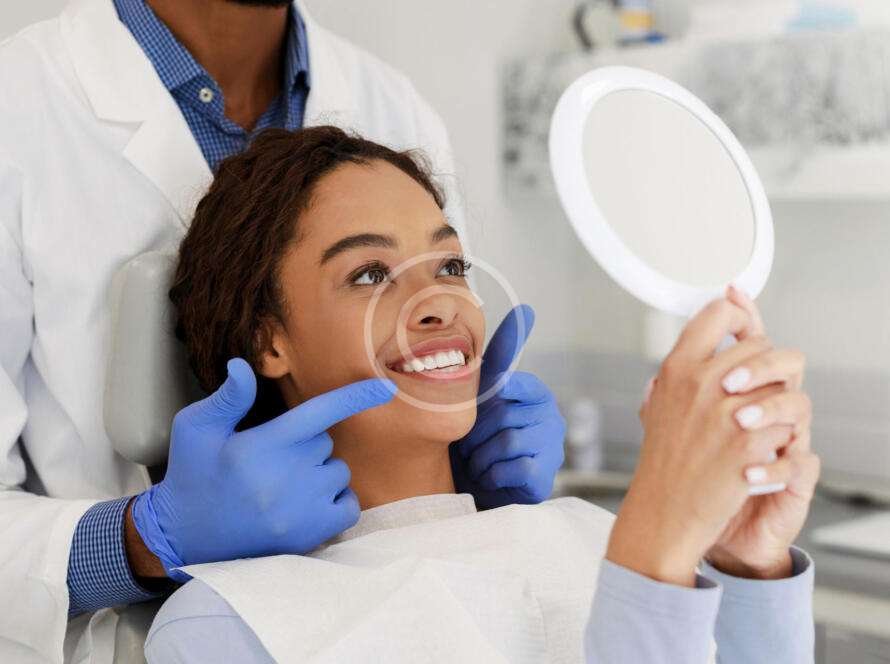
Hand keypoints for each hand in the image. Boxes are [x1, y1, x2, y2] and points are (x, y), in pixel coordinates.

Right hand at [131, 358, 393, 580]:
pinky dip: (336, 500)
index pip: (319, 413)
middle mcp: (285, 478)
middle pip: (325, 442)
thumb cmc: (192, 475)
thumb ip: (228, 398)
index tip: (386, 387)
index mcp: (260, 446)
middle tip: (271, 460)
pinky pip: (348, 505)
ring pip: (338, 472)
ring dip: (320, 472)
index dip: (355, 397)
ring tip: (282, 485)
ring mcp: (301, 511)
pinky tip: (305, 502)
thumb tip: (243, 365)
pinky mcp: (310, 536)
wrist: (183, 538)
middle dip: (306, 444)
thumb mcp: (196, 428)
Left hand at [452, 304, 565, 507]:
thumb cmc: (479, 436)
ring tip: (480, 461)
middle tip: (471, 444)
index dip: (488, 397)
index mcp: (535, 392)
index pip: (511, 382)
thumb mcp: (484, 391)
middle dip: (475, 433)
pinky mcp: (545, 477)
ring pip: (505, 442)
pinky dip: (491, 474)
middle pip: (501, 415)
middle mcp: (550, 416)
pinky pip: (510, 468)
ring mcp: (551, 448)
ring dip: (480, 456)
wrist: (478, 487)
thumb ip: (503, 353)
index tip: (487, 401)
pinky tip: (492, 477)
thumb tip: (528, 309)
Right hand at [606, 289, 812, 585]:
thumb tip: (701, 336)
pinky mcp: (748, 443)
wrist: (664, 511)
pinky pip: (786, 421)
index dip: (737, 316)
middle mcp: (700, 383)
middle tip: (753, 391)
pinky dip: (779, 437)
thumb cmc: (662, 462)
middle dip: (764, 368)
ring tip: (758, 423)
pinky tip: (760, 449)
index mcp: (676, 368)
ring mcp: (726, 412)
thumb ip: (679, 369)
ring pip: (780, 383)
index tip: (741, 329)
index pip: (719, 313)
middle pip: (759, 345)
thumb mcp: (659, 404)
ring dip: (776, 402)